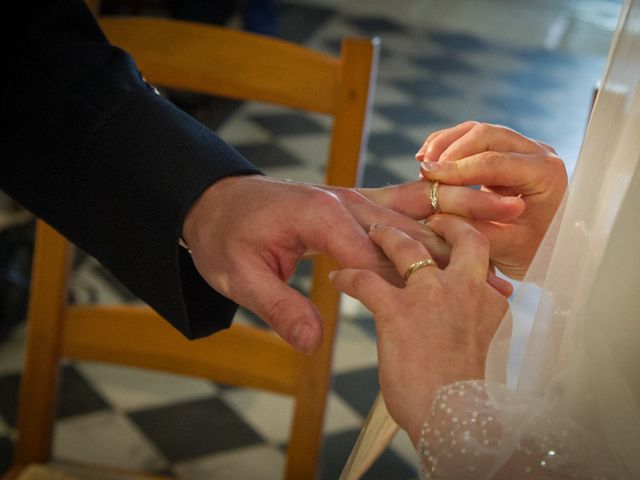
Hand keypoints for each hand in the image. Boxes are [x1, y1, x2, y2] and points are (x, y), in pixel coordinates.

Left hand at [182, 175, 512, 353]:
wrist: (216, 204)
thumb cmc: (226, 239)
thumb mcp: (239, 277)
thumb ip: (279, 307)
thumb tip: (313, 345)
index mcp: (320, 216)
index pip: (376, 250)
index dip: (414, 278)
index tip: (455, 300)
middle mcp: (345, 202)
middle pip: (410, 222)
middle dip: (462, 229)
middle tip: (512, 238)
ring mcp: (353, 200)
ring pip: (414, 209)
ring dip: (461, 213)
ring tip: (510, 212)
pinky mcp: (355, 205)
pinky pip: (402, 205)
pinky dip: (438, 212)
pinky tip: (470, 216)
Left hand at [330, 216, 507, 443]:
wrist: (463, 422)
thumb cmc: (477, 398)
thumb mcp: (490, 347)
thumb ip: (480, 319)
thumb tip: (476, 313)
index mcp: (489, 296)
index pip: (474, 255)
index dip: (459, 245)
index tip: (448, 243)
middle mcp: (465, 284)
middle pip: (457, 236)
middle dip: (444, 223)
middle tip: (431, 220)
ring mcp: (432, 293)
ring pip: (406, 246)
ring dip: (388, 235)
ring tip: (373, 232)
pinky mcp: (398, 310)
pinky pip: (365, 280)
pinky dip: (349, 276)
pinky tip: (337, 279)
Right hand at [416, 121, 566, 278]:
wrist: (547, 248)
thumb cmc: (531, 251)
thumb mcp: (503, 246)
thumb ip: (472, 226)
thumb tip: (434, 211)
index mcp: (546, 175)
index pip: (495, 162)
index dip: (457, 168)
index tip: (427, 176)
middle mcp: (539, 154)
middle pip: (487, 135)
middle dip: (449, 151)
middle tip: (423, 172)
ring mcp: (523, 148)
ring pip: (478, 131)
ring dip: (446, 144)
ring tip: (423, 166)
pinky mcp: (507, 150)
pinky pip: (474, 137)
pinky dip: (449, 144)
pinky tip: (429, 159)